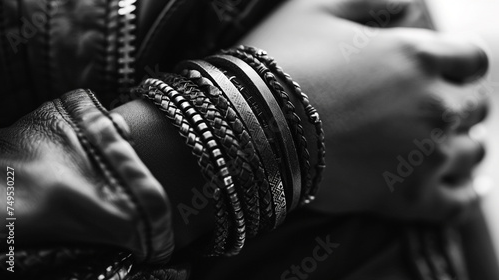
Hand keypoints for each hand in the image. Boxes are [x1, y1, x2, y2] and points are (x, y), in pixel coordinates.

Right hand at [239, 0, 488, 220]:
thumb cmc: (278, 63)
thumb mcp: (317, 10)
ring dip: (462, 146)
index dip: (459, 66)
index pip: (472, 60)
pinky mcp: (406, 198)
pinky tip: (459, 189)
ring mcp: (424, 155)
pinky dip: (462, 196)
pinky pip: (456, 204)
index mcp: (417, 56)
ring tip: (442, 148)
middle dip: (459, 105)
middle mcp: (433, 105)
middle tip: (433, 112)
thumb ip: (371, 1)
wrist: (249, 126)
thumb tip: (411, 6)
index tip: (442, 75)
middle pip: (474, 106)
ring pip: (472, 152)